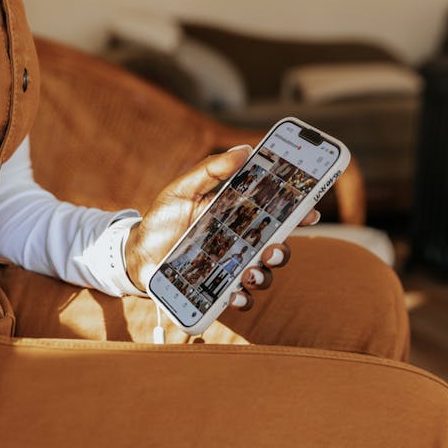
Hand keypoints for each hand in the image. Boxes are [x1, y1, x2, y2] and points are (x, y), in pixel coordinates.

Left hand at [125, 146, 319, 308]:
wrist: (136, 252)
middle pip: (276, 246)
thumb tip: (245, 149)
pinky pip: (240, 297)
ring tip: (250, 273)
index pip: (274, 213)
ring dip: (264, 275)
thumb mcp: (182, 188)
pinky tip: (234, 293)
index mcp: (237, 216)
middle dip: (282, 250)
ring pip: (263, 274)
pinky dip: (242, 298)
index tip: (311, 210)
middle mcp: (240, 242)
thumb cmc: (162, 217)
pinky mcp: (217, 289)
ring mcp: (230, 267)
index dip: (298, 212)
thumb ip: (211, 169)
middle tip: (273, 248)